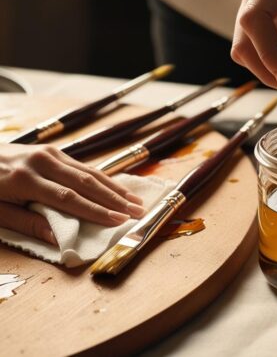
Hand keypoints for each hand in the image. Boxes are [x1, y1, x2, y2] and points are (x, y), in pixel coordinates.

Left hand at [0, 144, 144, 244]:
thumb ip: (27, 224)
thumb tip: (61, 239)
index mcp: (24, 179)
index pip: (68, 198)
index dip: (96, 211)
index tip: (119, 221)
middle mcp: (41, 162)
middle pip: (85, 182)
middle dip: (114, 199)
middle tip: (138, 212)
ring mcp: (48, 153)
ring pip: (88, 172)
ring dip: (114, 188)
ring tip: (136, 201)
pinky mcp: (52, 151)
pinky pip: (82, 166)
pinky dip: (102, 179)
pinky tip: (117, 188)